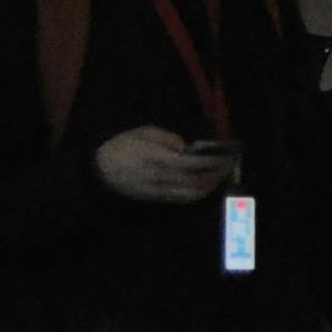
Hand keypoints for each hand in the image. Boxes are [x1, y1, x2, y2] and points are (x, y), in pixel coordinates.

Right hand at [94, 124, 233, 203]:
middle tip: (231, 164)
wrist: (100, 171)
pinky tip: (207, 185)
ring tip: (222, 174)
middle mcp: (161, 177)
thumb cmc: (122, 146)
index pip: (193, 163)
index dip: (213, 160)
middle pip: (197, 180)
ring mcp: (159, 190)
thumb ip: (168, 138)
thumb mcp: (143, 132)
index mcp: (157, 157)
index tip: (226, 154)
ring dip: (211, 185)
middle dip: (218, 173)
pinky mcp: (157, 199)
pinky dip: (199, 193)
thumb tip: (189, 147)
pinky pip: (183, 199)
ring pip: (193, 193)